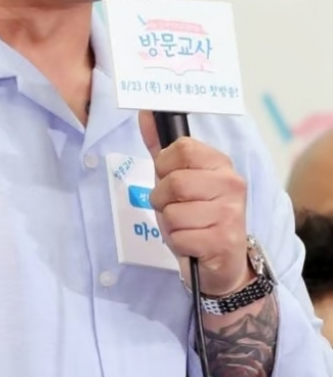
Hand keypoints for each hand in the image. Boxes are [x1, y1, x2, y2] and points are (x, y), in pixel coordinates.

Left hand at [139, 112, 251, 296]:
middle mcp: (231, 184)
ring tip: (186, 227)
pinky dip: (178, 243)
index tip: (171, 179)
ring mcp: (230, 213)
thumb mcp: (179, 179)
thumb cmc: (197, 216)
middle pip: (174, 182)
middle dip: (163, 200)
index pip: (181, 149)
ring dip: (170, 224)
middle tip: (176, 209)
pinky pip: (179, 237)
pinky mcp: (223, 241)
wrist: (223, 262)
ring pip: (173, 212)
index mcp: (221, 163)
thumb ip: (162, 148)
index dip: (165, 167)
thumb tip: (145, 113)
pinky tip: (192, 244)